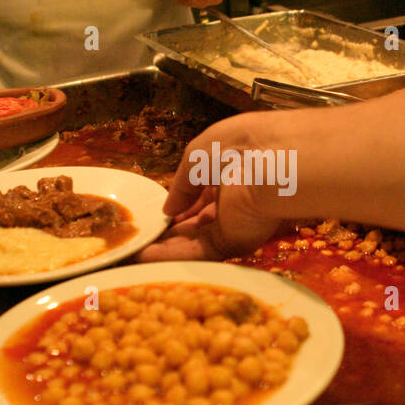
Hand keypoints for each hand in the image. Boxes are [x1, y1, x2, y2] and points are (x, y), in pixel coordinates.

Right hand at [137, 111, 292, 261]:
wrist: (272, 164)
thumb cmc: (237, 147)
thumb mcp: (198, 155)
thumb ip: (181, 185)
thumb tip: (167, 209)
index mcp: (227, 173)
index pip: (198, 195)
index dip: (177, 206)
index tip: (154, 215)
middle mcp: (231, 201)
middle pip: (195, 222)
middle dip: (168, 231)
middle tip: (140, 238)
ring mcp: (232, 225)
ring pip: (192, 240)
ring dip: (164, 247)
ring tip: (132, 252)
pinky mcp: (232, 244)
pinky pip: (196, 252)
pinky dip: (169, 255)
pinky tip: (142, 257)